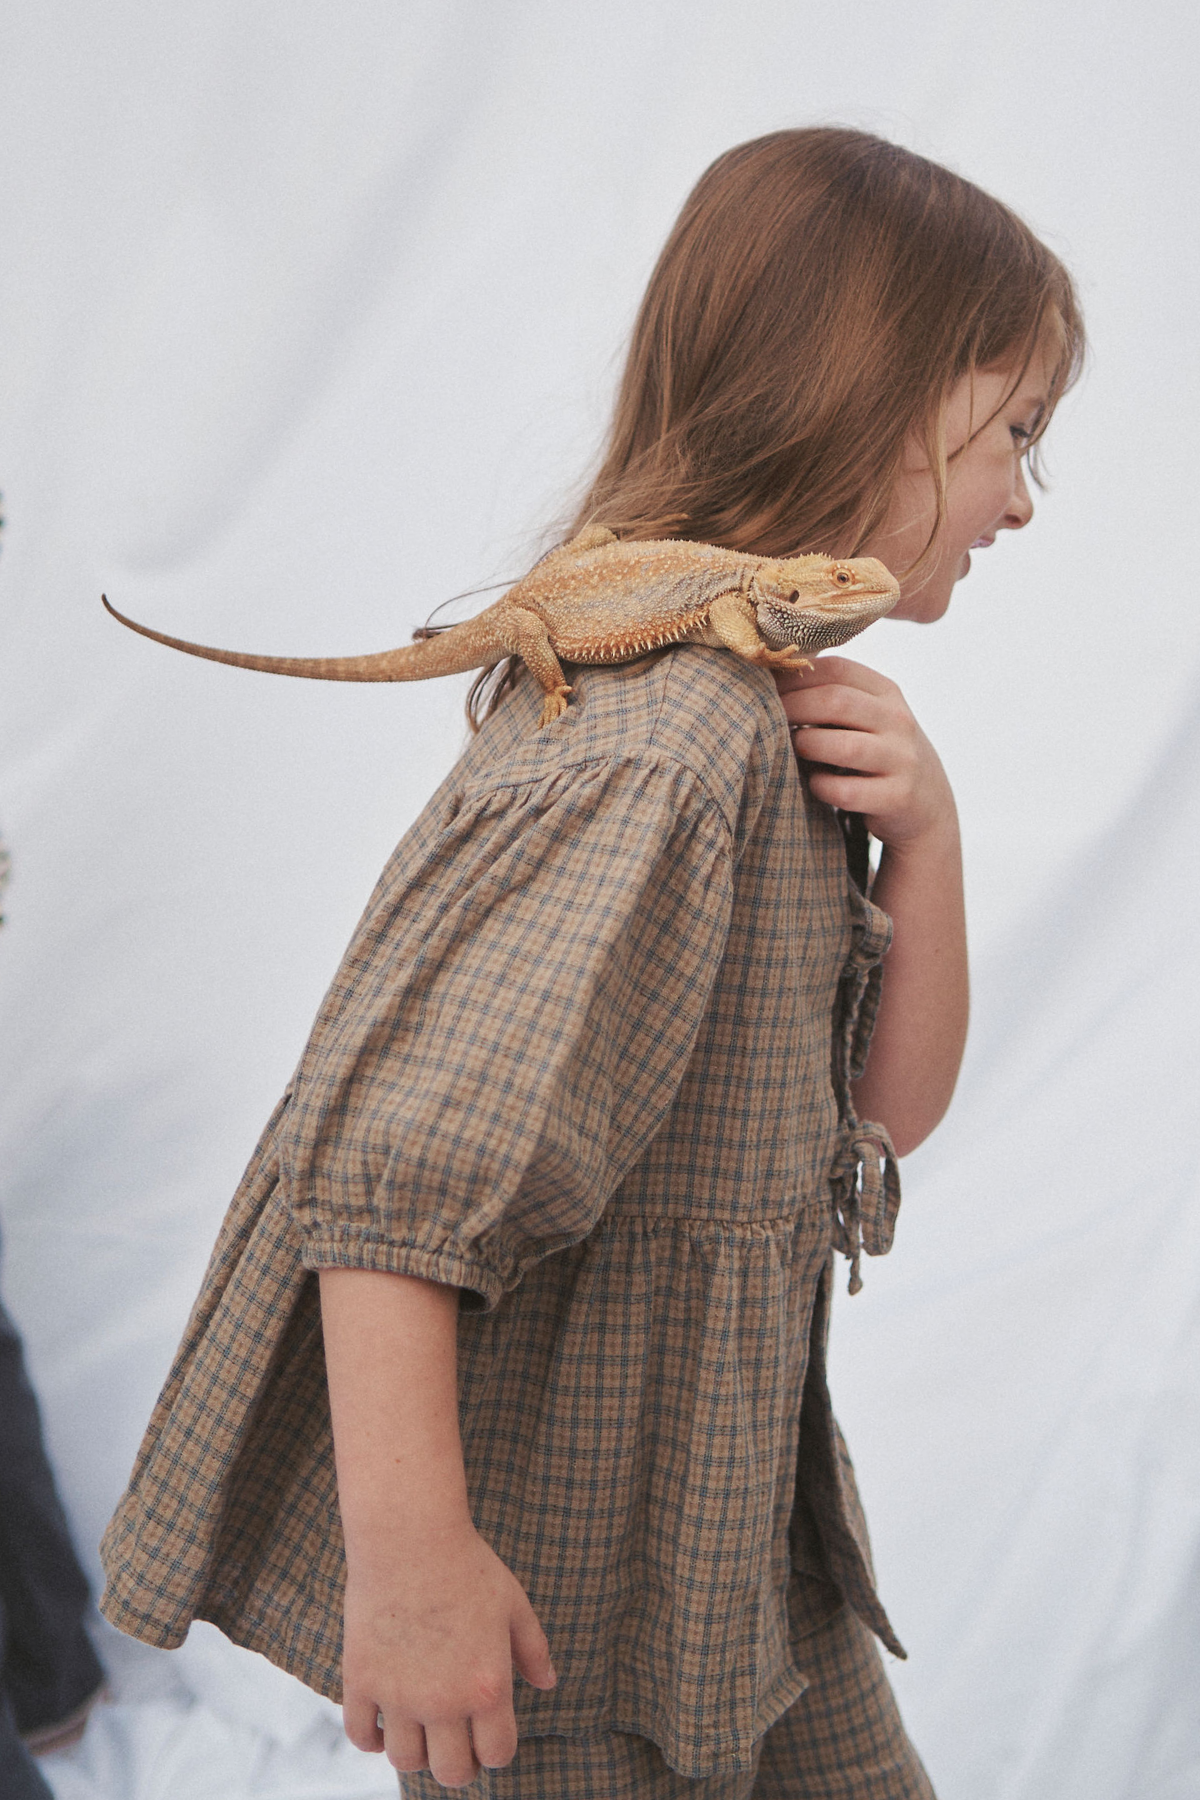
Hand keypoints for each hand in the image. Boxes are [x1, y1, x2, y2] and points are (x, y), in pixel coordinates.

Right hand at [341, 1520, 555, 1788]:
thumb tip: (548, 1685)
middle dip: (459, 1763)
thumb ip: (534, 1650)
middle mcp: (444, 1702)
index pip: (496, 1756)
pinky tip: (384, 1722)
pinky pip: (361, 1736)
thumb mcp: (514, 1604)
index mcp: (488, 1687)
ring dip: (416, 1752)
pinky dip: (372, 1739)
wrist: (410, 1536)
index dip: (497, 1750)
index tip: (490, 1734)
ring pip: (406, 1762)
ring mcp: (399, 1695)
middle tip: (456, 1740)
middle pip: (452, 1773)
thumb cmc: (468, 1565)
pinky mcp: (361, 1681)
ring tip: (421, 1729)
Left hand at [775, 657, 954, 852]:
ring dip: (807, 746)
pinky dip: (822, 787)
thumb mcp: (866, 715)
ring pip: (843, 746)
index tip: (765, 689)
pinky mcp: (897, 797)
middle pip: (836, 702)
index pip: (837, 669)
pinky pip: (847, 791)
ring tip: (791, 750)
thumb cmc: (876, 751)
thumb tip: (769, 676)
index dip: (795, 677)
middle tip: (766, 719)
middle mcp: (898, 721)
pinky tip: (815, 783)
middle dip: (793, 708)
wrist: (926, 802)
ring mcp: (901, 759)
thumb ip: (830, 695)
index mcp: (886, 692)